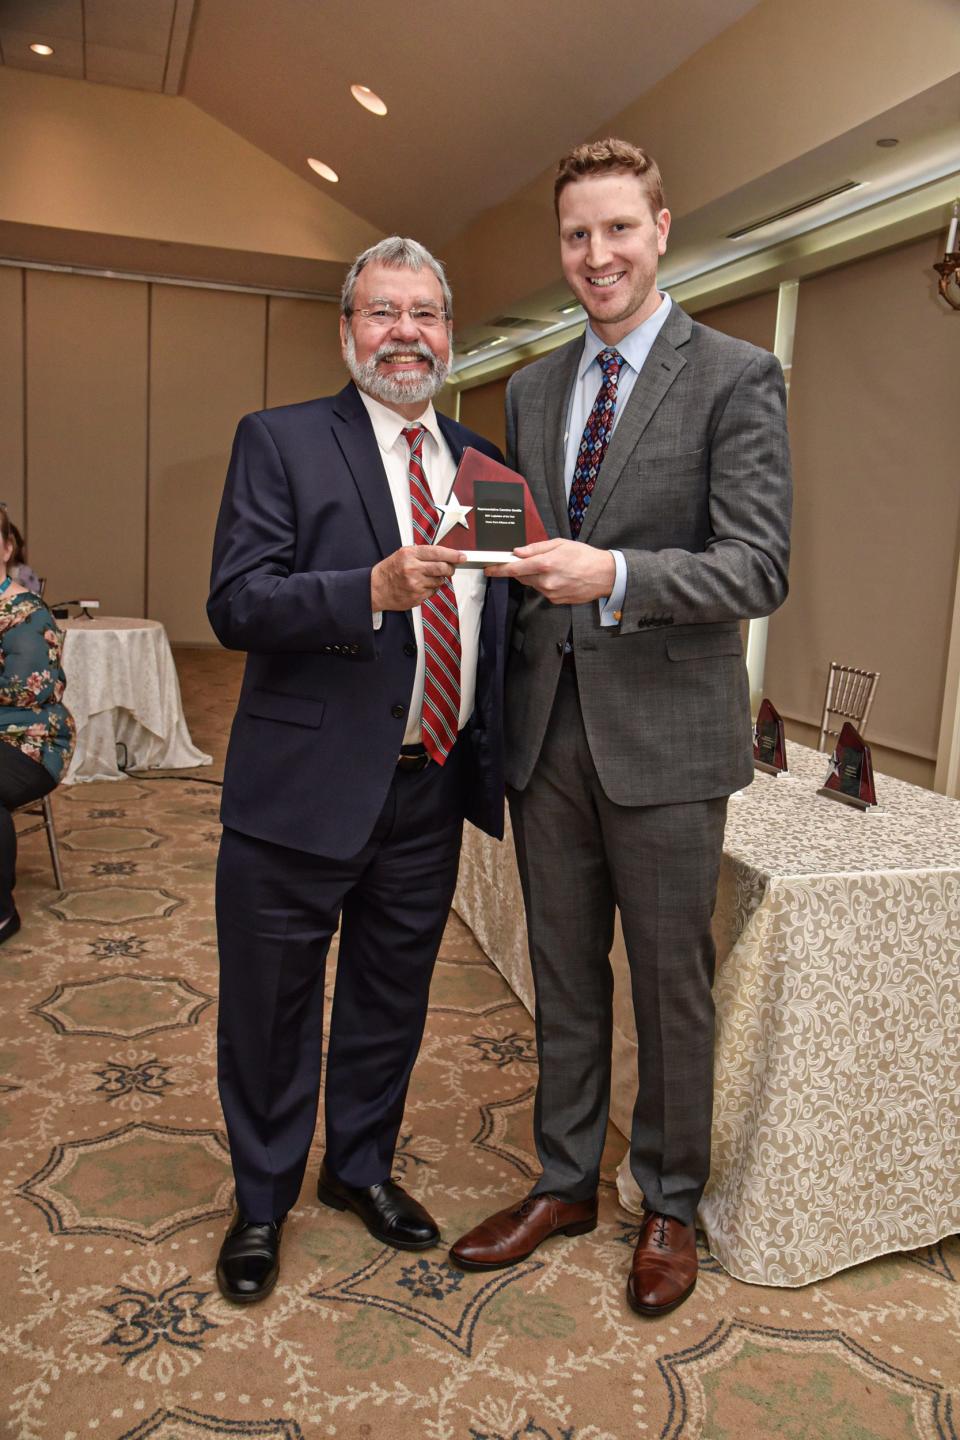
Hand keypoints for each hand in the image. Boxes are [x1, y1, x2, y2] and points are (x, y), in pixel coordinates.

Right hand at [371, 545, 464, 610]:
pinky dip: (431, 589)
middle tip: (449, 568)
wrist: (376, 588)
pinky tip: (420, 586)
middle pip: (443, 568)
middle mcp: (413, 568)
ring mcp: (415, 584)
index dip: (453, 555)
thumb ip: (423, 553)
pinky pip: (433, 592)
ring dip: (438, 579)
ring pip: (440, 581)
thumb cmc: (390, 570)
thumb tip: (445, 555)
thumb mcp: (403, 554)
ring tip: (425, 577)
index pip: (438, 552)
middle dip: (450, 568)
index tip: (462, 556)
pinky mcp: (417, 597)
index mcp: (410, 555)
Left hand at [486, 539, 615, 604]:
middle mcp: (546, 581)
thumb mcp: (561, 544)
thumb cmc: (585, 556)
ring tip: (553, 567)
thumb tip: (518, 552)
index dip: (498, 569)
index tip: (488, 569)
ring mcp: (551, 593)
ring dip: (535, 576)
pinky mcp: (556, 600)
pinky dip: (545, 583)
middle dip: (520, 569)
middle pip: (521, 577)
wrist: (605, 575)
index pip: (514, 568)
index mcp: (545, 564)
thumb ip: (537, 548)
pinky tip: (560, 577)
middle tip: (529, 561)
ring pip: (532, 584)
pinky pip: (543, 591)